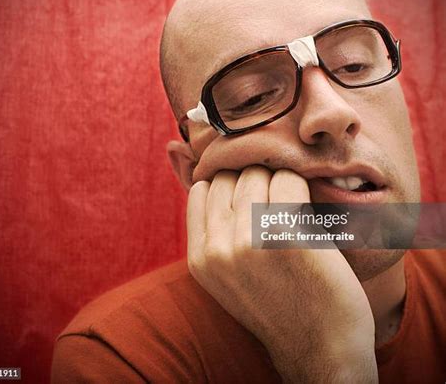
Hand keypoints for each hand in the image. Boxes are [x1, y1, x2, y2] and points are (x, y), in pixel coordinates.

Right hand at [187, 165, 376, 382]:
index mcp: (199, 258)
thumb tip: (214, 182)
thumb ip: (215, 235)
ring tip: (292, 202)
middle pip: (229, 176)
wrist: (320, 348)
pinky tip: (309, 209)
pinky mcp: (286, 233)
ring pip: (258, 173)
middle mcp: (218, 248)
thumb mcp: (228, 276)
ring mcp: (250, 240)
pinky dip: (300, 185)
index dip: (227, 184)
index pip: (202, 188)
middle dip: (253, 178)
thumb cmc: (278, 303)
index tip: (250, 193)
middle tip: (276, 196)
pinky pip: (289, 179)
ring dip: (278, 180)